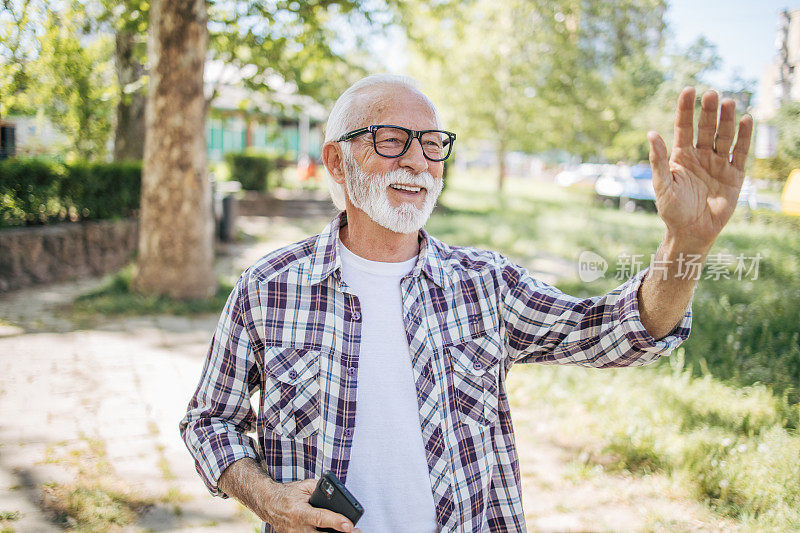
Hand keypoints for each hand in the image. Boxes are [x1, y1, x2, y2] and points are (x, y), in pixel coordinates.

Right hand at [261, 478, 360, 532]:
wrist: (269, 503)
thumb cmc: (288, 494)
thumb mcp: (304, 486)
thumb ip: (321, 489)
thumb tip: (338, 495)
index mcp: (299, 512)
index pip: (321, 518)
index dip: (336, 522)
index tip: (349, 525)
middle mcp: (297, 528)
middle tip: (355, 531)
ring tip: (347, 531)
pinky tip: (334, 532)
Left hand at [647, 87, 752, 251]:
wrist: (691, 232)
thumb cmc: (672, 210)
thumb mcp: (662, 185)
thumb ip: (658, 161)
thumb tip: (651, 134)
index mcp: (681, 156)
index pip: (683, 127)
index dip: (685, 109)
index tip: (688, 90)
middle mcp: (700, 156)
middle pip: (706, 128)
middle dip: (709, 112)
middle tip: (712, 94)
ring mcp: (718, 164)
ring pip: (724, 137)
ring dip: (727, 120)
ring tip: (730, 103)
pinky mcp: (734, 175)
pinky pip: (740, 152)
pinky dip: (744, 137)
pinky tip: (746, 120)